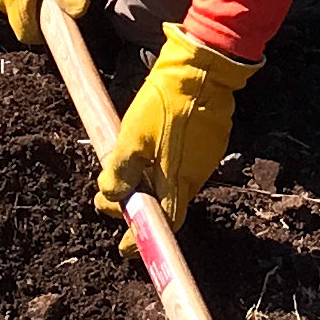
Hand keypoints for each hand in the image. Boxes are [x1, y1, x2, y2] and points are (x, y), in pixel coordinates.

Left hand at [97, 25, 259, 230]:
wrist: (202, 70)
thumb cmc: (165, 103)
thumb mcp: (131, 137)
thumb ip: (120, 170)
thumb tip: (111, 198)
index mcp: (177, 180)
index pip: (163, 223)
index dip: (142, 238)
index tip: (125, 248)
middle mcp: (194, 177)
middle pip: (165, 205)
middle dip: (136, 207)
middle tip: (110, 200)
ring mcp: (204, 161)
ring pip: (171, 185)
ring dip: (147, 185)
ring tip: (124, 172)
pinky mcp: (208, 145)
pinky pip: (181, 168)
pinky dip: (161, 169)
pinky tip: (147, 155)